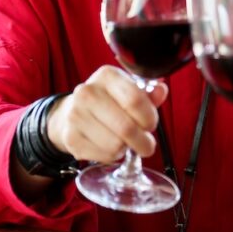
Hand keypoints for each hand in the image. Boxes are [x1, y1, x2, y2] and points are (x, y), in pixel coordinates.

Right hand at [46, 66, 167, 161]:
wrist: (72, 112)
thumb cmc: (109, 101)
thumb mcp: (130, 90)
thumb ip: (149, 93)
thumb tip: (161, 91)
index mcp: (106, 76)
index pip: (135, 100)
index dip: (149, 118)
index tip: (151, 125)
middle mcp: (87, 93)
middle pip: (126, 127)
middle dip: (143, 141)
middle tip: (147, 144)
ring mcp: (76, 116)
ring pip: (116, 145)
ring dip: (126, 148)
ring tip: (123, 141)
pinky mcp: (71, 138)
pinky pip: (104, 156)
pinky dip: (113, 156)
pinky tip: (110, 146)